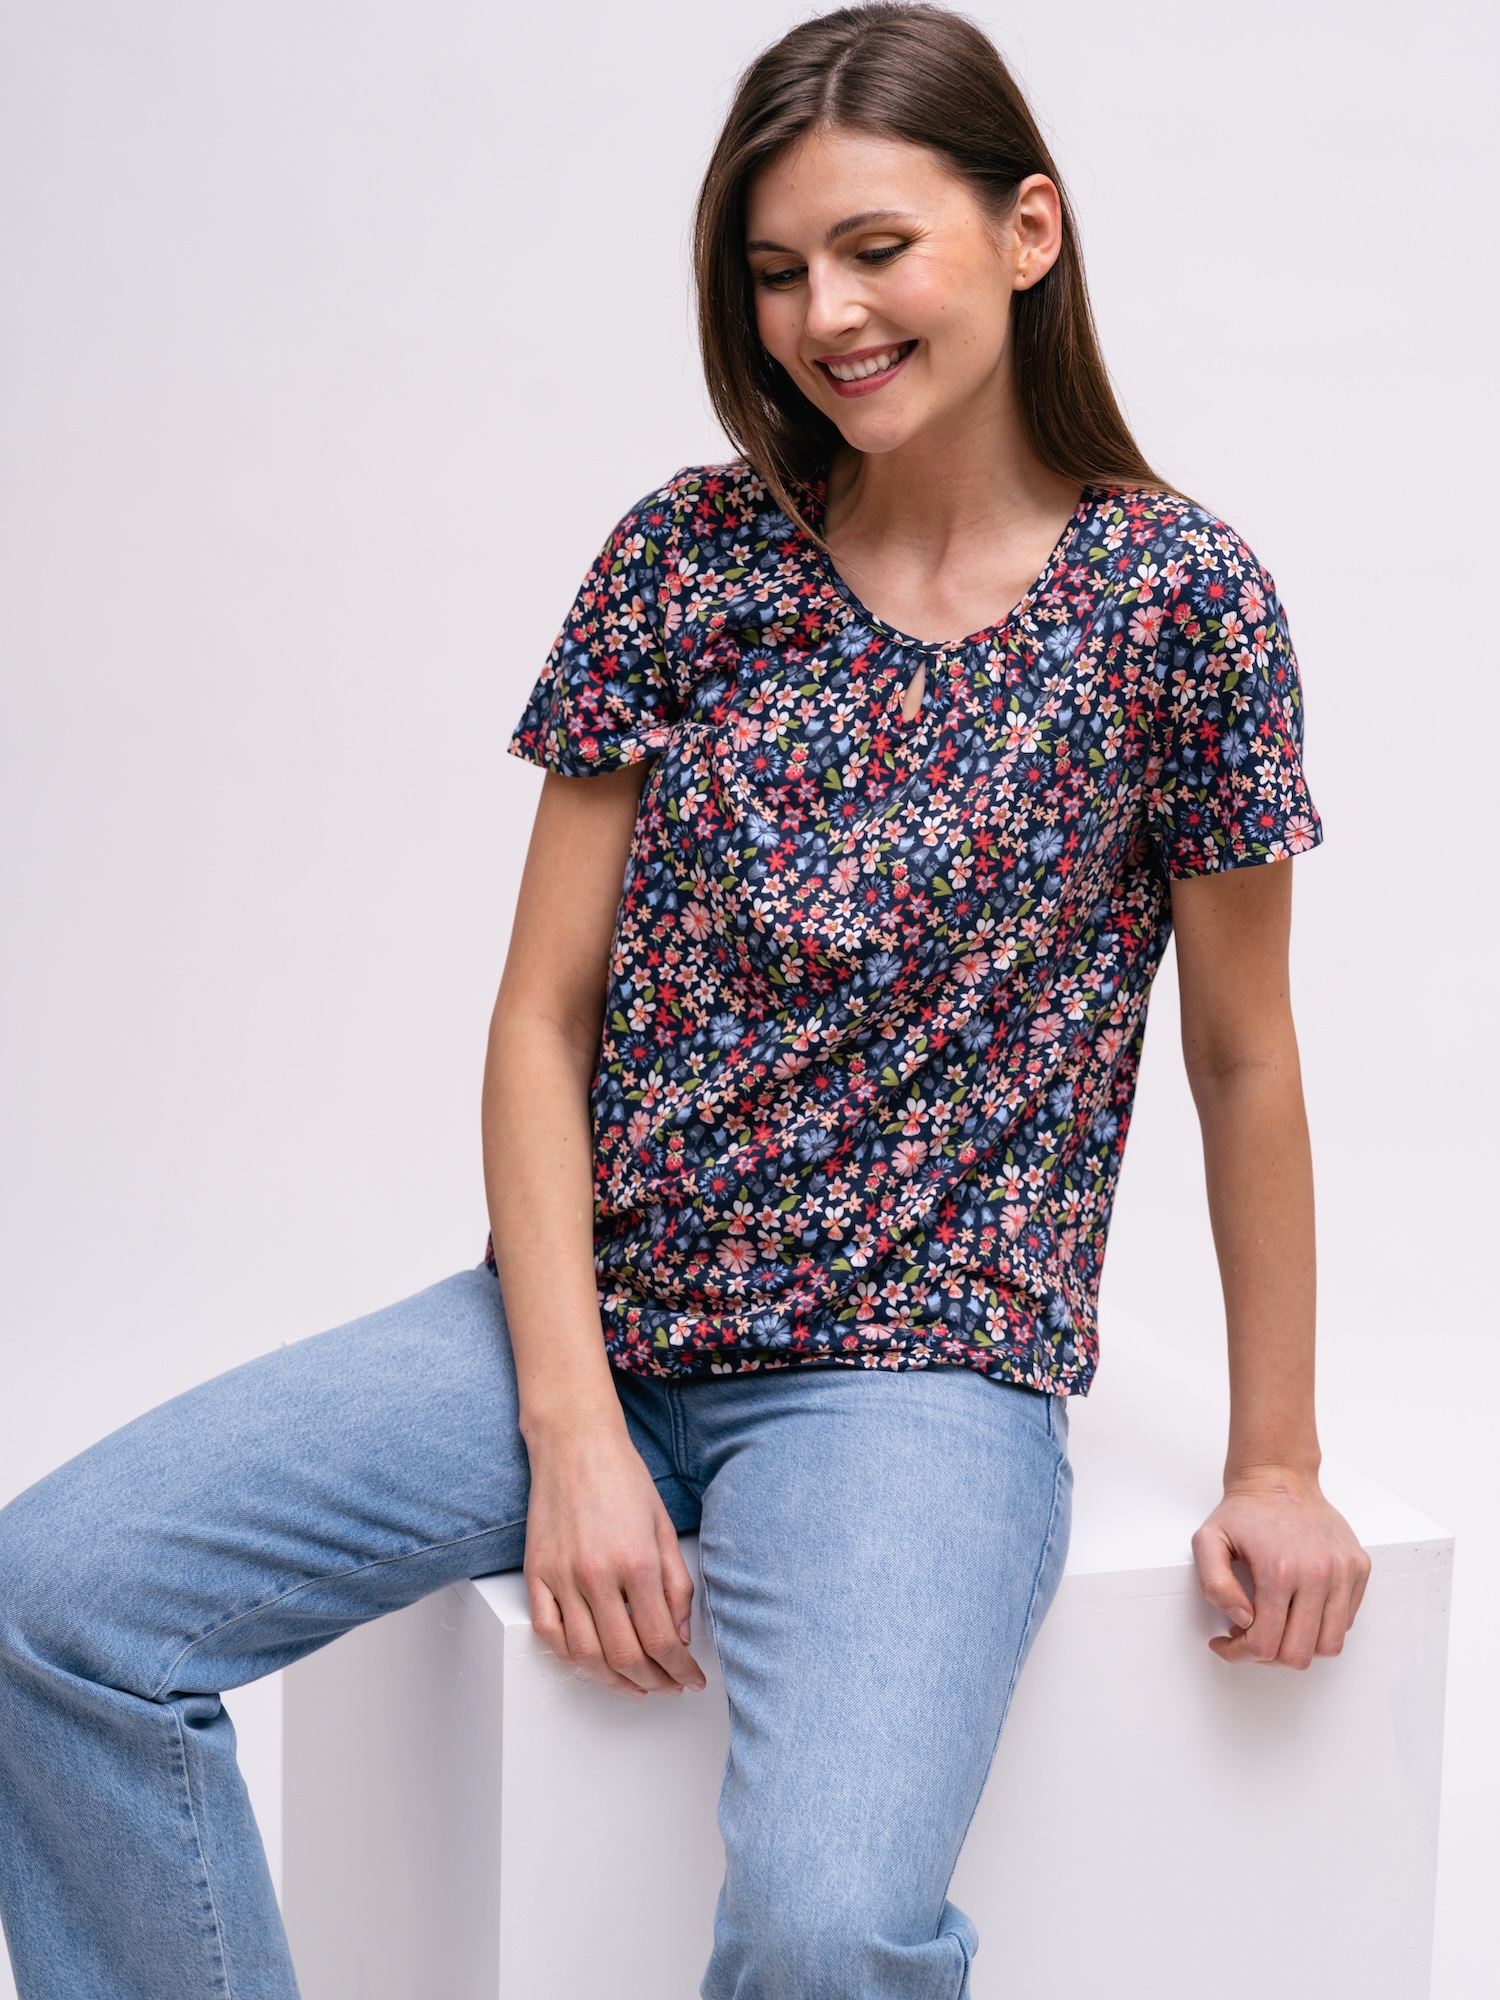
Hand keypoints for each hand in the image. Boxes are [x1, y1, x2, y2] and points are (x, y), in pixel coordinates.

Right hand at [522, 1414, 706, 1697]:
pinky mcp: (536, 1573)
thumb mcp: (665, 1528)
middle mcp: (598, 1575)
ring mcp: (562, 1576)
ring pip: (585, 1655)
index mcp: (638, 1562)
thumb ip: (676, 1586)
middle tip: (668, 1685)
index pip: (662, 1640)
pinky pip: (549, 1632)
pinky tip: (591, 1660)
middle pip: (625, 1656)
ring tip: (635, 1682)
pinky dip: (570, 1657)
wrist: (575, 1443)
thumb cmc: (623, 1478)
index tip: (690, 1678)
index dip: (680, 1669)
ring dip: (613, 1679)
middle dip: (653, 1681)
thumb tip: (679, 1636)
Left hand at [1191, 1468, 1370, 1667]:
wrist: (1279, 1478)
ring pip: (1329, 1645)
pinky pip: (1346, 1621)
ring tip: (1276, 1627)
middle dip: (1268, 1656)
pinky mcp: (1359, 1568)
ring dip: (1299, 1647)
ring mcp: (1343, 1571)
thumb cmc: (1244, 1512)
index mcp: (1279, 1569)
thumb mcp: (1207, 1541)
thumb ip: (1215, 1585)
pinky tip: (1297, 1610)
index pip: (1266, 1644)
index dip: (1240, 1654)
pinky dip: (1321, 1627)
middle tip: (1250, 1637)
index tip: (1226, 1643)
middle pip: (1299, 1654)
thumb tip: (1242, 1620)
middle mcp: (1318, 1573)